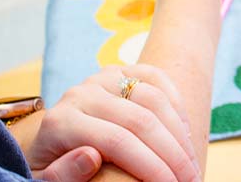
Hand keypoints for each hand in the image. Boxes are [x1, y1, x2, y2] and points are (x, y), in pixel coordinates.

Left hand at [26, 65, 200, 181]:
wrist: (52, 141)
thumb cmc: (56, 167)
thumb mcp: (49, 179)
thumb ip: (63, 174)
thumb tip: (89, 156)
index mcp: (61, 121)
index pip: (117, 141)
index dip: (151, 166)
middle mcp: (83, 93)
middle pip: (141, 120)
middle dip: (173, 154)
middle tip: (190, 180)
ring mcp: (104, 78)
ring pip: (156, 100)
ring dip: (181, 135)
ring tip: (191, 164)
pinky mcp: (124, 70)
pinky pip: (160, 80)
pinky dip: (178, 107)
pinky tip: (187, 136)